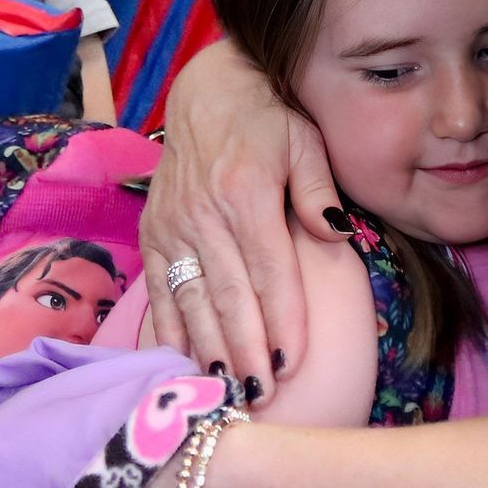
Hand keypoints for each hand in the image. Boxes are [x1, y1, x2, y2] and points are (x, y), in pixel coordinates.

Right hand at [141, 41, 342, 396]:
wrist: (207, 94)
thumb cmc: (267, 120)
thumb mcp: (306, 141)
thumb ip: (319, 189)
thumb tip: (335, 232)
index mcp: (247, 193)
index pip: (268, 270)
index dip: (281, 320)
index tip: (292, 363)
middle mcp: (204, 214)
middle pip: (228, 295)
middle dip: (245, 349)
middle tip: (260, 394)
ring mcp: (173, 227)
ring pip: (191, 300)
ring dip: (208, 350)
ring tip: (225, 391)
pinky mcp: (153, 235)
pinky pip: (160, 291)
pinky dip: (169, 329)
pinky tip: (181, 364)